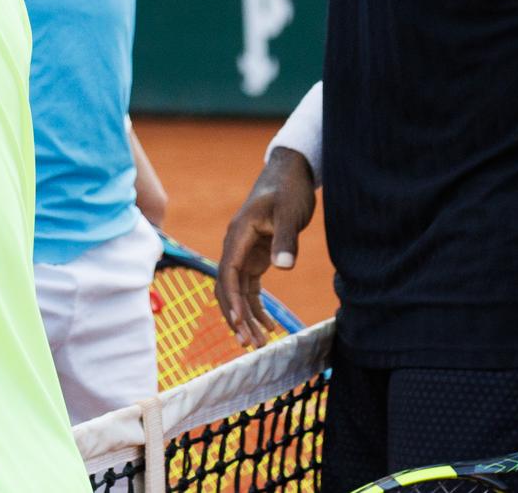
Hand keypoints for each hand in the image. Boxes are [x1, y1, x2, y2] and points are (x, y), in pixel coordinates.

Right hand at [216, 148, 314, 348]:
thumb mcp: (290, 213)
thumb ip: (285, 239)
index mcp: (238, 234)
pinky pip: (250, 288)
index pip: (228, 272)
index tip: (239, 322)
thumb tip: (283, 267)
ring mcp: (244, 252)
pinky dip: (256, 307)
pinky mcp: (256, 257)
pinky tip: (269, 326)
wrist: (290, 173)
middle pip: (227, 287)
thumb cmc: (288, 190)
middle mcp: (235, 246)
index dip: (231, 299)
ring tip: (260, 344)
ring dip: (246, 317)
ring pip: (237, 291)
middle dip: (236, 316)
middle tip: (250, 344)